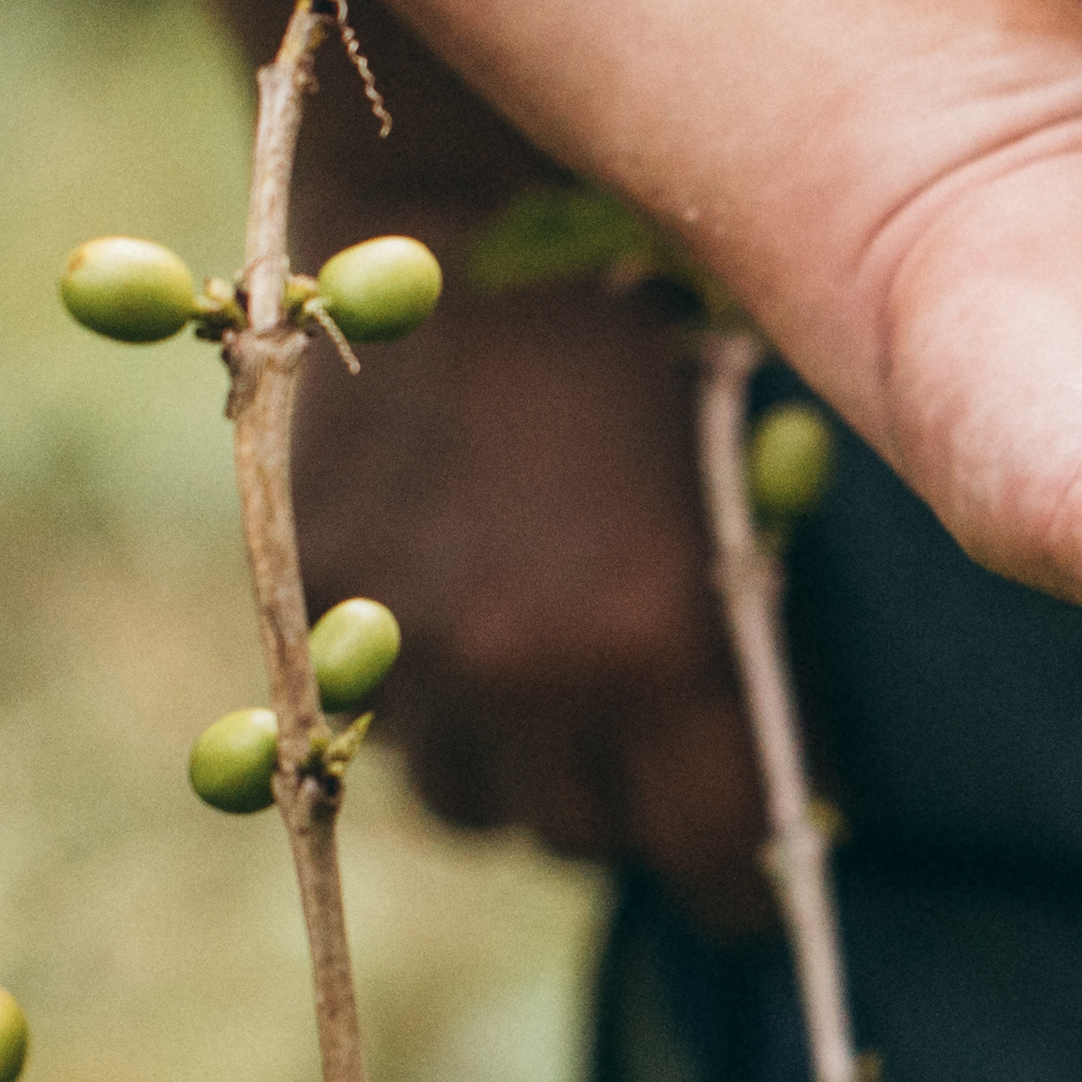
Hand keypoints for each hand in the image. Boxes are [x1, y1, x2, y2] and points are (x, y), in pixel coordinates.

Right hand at [281, 270, 763, 908]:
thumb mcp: (728, 488)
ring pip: (477, 803)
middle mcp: (525, 672)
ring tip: (555, 687)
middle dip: (631, 808)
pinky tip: (463, 627)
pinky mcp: (310, 601)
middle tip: (657, 750)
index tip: (756, 882)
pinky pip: (378, 725)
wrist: (452, 199)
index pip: (710, 856)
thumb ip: (731, 638)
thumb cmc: (640, 327)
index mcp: (652, 644)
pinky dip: (429, 708)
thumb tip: (770, 772)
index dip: (741, 882)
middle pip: (589, 839)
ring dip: (523, 771)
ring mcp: (402, 645)